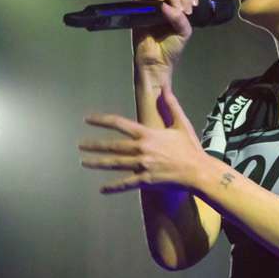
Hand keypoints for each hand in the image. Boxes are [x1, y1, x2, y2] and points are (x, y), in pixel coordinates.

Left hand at [79, 87, 211, 193]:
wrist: (198, 170)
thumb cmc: (190, 147)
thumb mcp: (181, 123)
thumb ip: (171, 105)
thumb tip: (165, 88)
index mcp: (147, 134)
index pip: (119, 124)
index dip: (102, 120)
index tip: (88, 119)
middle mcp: (141, 149)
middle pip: (112, 146)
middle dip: (94, 145)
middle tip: (80, 145)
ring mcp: (142, 165)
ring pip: (115, 163)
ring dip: (97, 163)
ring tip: (84, 162)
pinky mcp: (145, 180)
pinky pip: (125, 184)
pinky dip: (113, 187)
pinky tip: (102, 189)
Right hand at [131, 0, 199, 72]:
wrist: (157, 63)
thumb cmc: (170, 49)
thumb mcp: (184, 31)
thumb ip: (179, 17)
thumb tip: (166, 4)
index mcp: (174, 7)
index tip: (193, 4)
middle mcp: (162, 4)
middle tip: (186, 11)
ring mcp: (149, 6)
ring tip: (177, 10)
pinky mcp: (137, 9)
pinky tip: (162, 1)